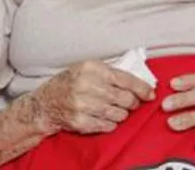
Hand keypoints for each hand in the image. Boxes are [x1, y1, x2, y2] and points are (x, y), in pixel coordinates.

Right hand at [27, 60, 155, 134]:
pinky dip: (110, 123)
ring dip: (121, 114)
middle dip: (132, 103)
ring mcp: (84, 104)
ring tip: (113, 110)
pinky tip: (104, 118)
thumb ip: (110, 74)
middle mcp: (88, 85)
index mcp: (92, 68)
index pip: (126, 79)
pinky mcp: (81, 121)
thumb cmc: (69, 84)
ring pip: (119, 114)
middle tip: (130, 103)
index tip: (150, 94)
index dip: (142, 88)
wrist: (45, 104)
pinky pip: (108, 125)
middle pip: (126, 98)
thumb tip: (139, 83)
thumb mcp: (86, 69)